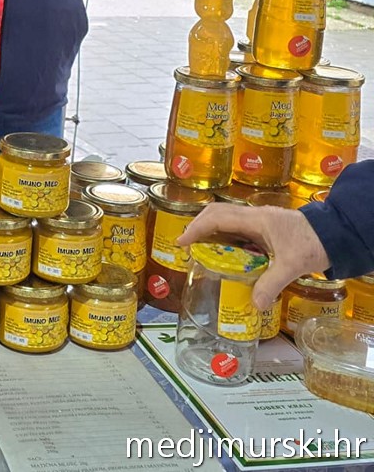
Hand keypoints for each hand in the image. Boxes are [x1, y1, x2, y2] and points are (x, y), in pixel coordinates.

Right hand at [177, 203, 330, 309]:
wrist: (336, 234)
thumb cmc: (313, 244)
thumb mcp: (292, 266)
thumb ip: (271, 284)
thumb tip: (254, 304)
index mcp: (256, 220)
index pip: (217, 218)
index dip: (196, 228)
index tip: (182, 241)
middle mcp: (254, 216)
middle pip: (216, 213)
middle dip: (198, 226)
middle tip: (186, 243)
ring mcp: (259, 220)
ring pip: (225, 217)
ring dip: (210, 229)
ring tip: (199, 246)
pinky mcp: (265, 227)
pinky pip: (237, 226)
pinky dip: (224, 234)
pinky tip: (224, 250)